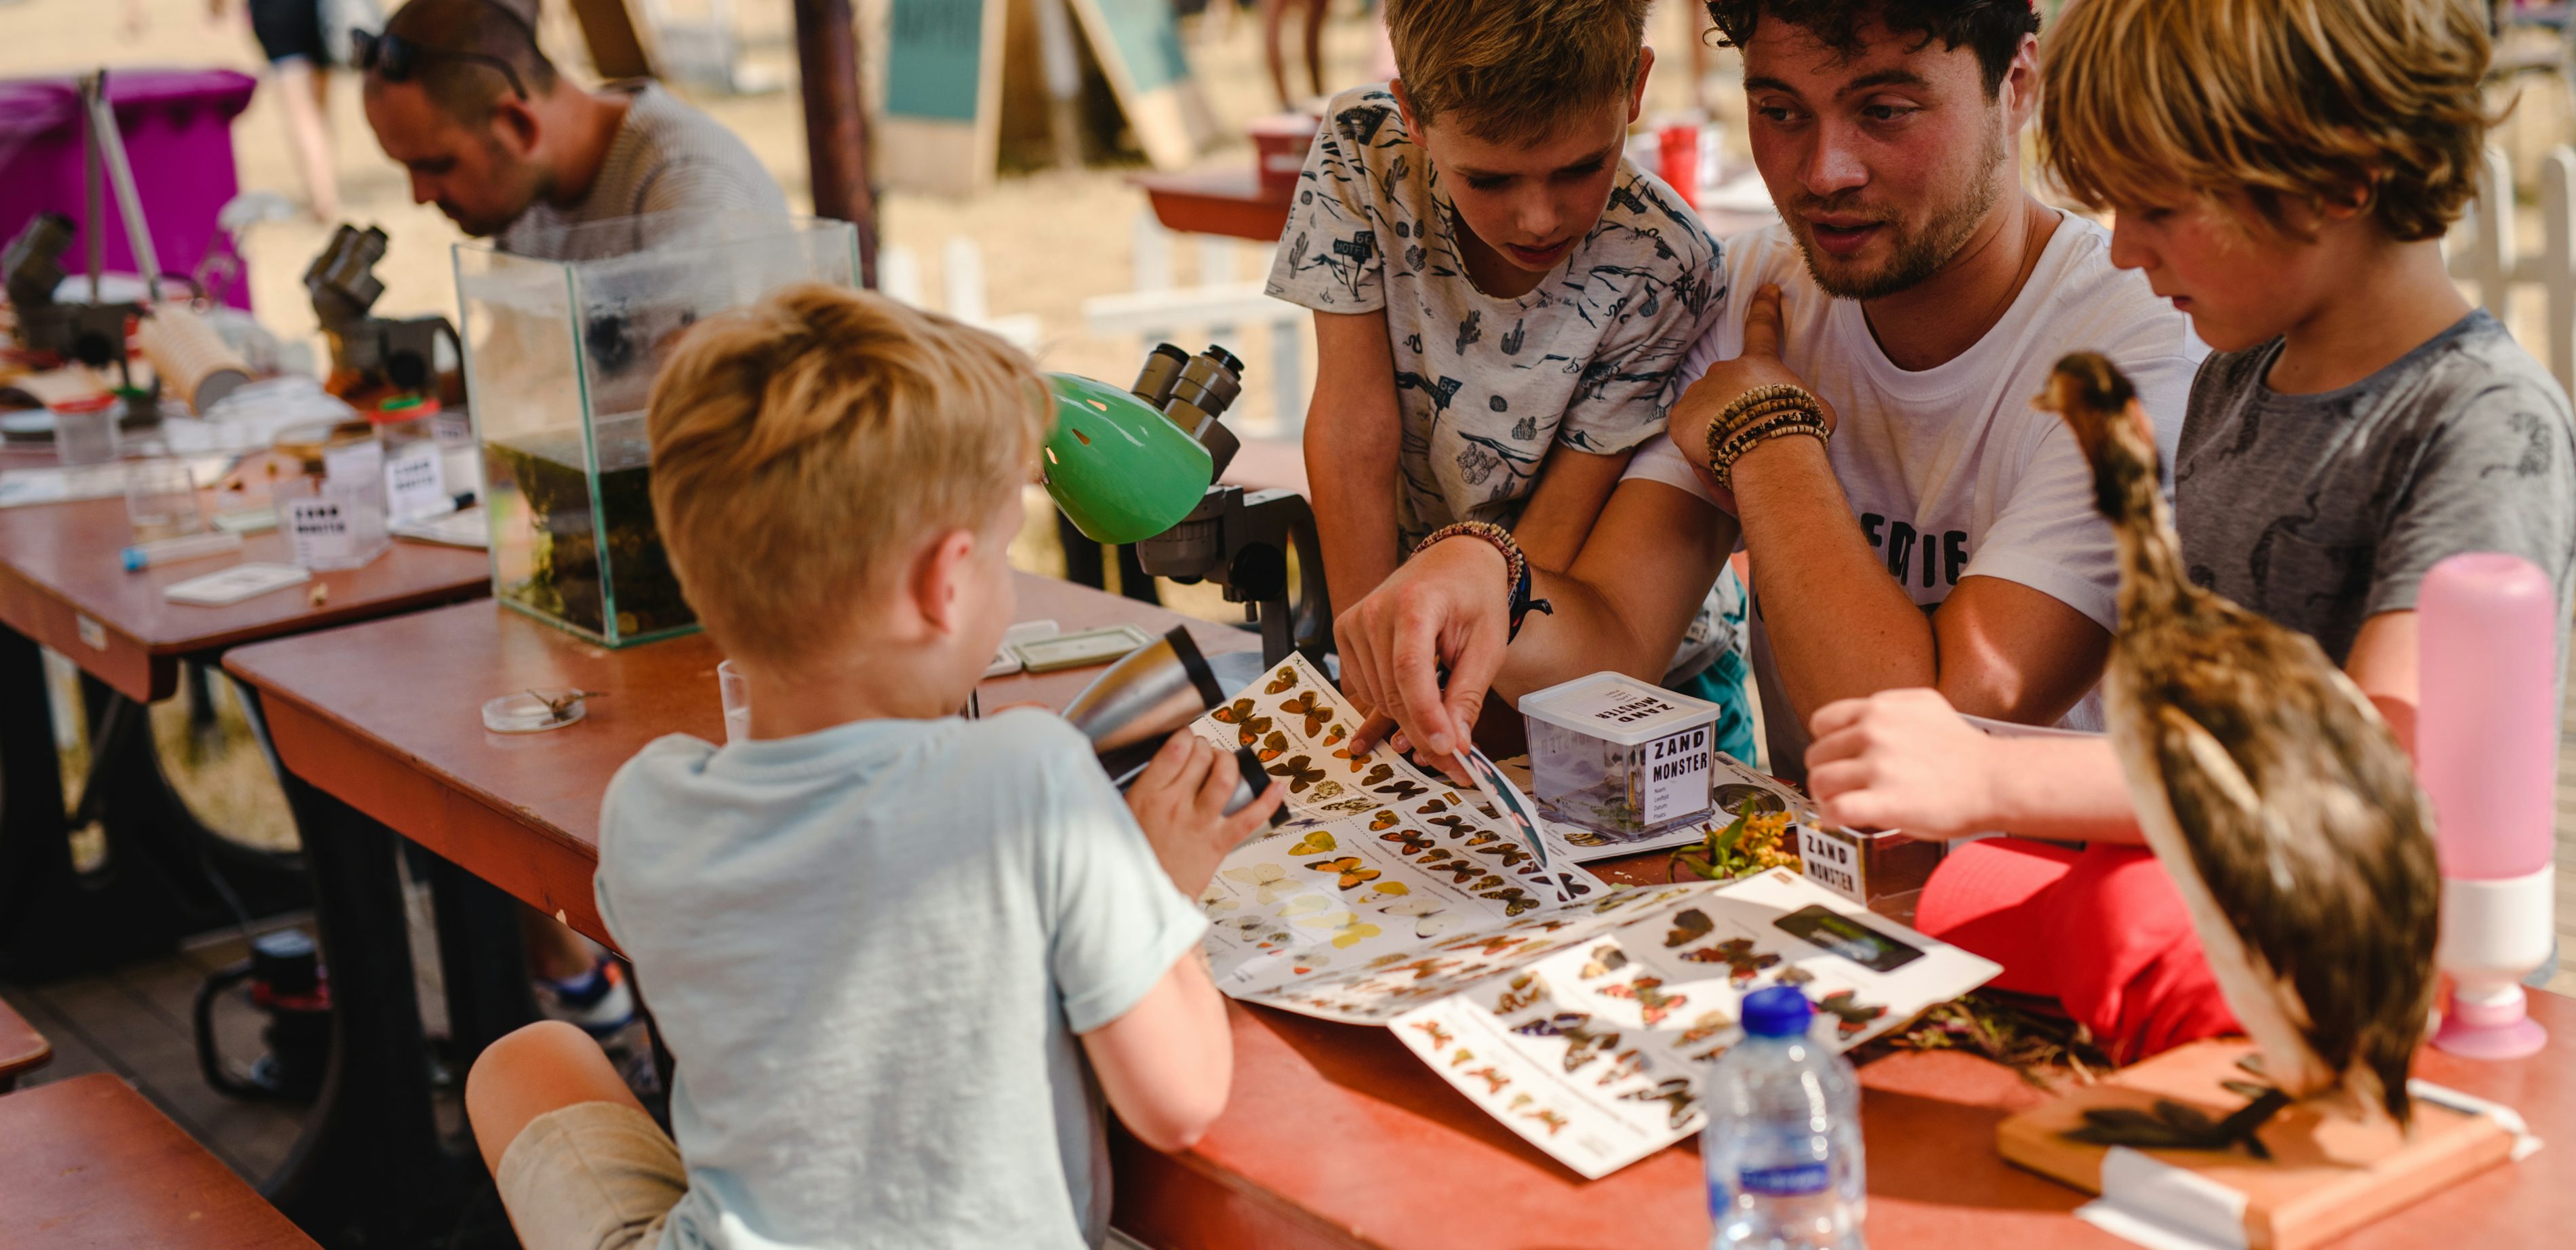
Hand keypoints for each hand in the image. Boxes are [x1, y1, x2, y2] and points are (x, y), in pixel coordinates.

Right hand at [1126, 733, 1285, 895]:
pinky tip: (1277, 787)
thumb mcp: (1122, 816)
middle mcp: (1176, 805)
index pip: (1174, 749)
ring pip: (1224, 778)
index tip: (1186, 739)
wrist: (1148, 897)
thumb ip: (1139, 789)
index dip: (1185, 737)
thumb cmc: (1135, 858)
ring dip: (1228, 763)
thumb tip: (1155, 765)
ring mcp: (1200, 823)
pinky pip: (1250, 816)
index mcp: (1148, 796)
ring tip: (1225, 762)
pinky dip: (1268, 800)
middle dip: (1206, 747)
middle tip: (1204, 752)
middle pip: (1201, 757)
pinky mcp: (1219, 842)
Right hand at [1333, 535, 1509, 781]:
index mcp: (1414, 603)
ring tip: (1440, 712)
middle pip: (1392, 692)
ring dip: (1408, 718)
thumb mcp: (1487, 645)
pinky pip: (1364, 689)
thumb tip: (1454, 745)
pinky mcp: (1344, 633)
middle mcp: (1374, 611)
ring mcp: (1353, 622)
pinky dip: (1391, 702)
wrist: (1452, 563)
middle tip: (1454, 756)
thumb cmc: (1474, 599)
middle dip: (1424, 731)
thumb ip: (1467, 695)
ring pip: (1377, 698)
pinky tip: (1414, 691)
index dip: (1426, 715)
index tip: (1448, 749)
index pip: (1410, 670)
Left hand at [1667, 285, 1837, 505]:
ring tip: (1740, 455)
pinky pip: (1690, 435)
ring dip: (1719, 433)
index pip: (1763, 327)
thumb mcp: (1817, 411)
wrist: (1769, 452)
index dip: (1765, 307)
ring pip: (1707, 414)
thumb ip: (1800, 403)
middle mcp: (1724, 368)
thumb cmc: (1801, 432)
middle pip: (1728, 390)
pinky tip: (1721, 461)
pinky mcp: (1679, 417)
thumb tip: (1796, 413)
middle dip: (1737, 413)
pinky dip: (1703, 451)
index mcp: (1760, 363)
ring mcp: (1698, 390)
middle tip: (1754, 440)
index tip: (1766, 289)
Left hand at [1803, 688, 2001, 839]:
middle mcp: (1875, 732)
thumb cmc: (1964, 750)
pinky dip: (1830, 818)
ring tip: (1838, 805)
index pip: (1822, 722)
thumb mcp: (1924, 705)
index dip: (1826, 743)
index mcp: (1880, 709)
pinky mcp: (1885, 801)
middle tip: (1838, 787)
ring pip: (1821, 782)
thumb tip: (1859, 718)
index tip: (1835, 758)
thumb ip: (1888, 706)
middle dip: (1824, 773)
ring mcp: (1878, 767)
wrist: (1996, 781)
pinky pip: (1835, 809)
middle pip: (1816, 755)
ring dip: (1825, 797)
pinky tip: (1839, 821)